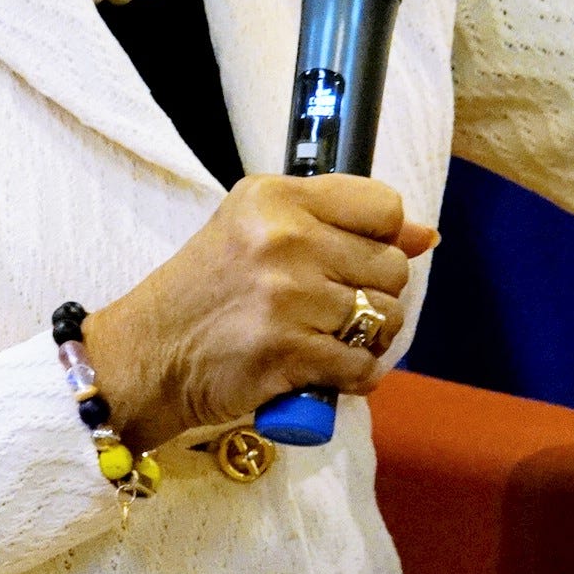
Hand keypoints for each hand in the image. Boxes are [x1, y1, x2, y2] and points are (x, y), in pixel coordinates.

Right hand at [81, 176, 438, 447]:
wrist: (146, 356)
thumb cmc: (204, 292)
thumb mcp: (256, 231)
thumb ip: (338, 223)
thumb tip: (427, 234)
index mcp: (276, 197)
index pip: (384, 206)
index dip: (384, 237)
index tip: (355, 256)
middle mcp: (284, 238)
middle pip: (393, 266)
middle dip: (372, 293)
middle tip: (330, 307)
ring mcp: (288, 297)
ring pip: (386, 318)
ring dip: (367, 338)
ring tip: (326, 338)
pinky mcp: (289, 352)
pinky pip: (364, 366)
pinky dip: (353, 376)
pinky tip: (323, 369)